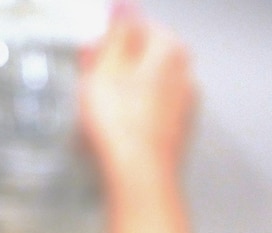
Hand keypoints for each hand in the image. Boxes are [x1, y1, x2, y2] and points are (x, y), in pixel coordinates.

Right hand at [79, 9, 196, 187]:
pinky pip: (150, 113)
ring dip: (123, 93)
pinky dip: (132, 115)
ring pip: (148, 87)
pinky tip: (113, 131)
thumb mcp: (105, 68)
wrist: (138, 177)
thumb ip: (114, 34)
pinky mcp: (177, 134)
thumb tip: (122, 6)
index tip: (86, 57)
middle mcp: (185, 73)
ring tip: (95, 111)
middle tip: (86, 85)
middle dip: (116, 67)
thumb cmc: (116, 118)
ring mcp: (185, 106)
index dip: (108, 40)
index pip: (138, 27)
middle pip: (145, 59)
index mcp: (169, 50)